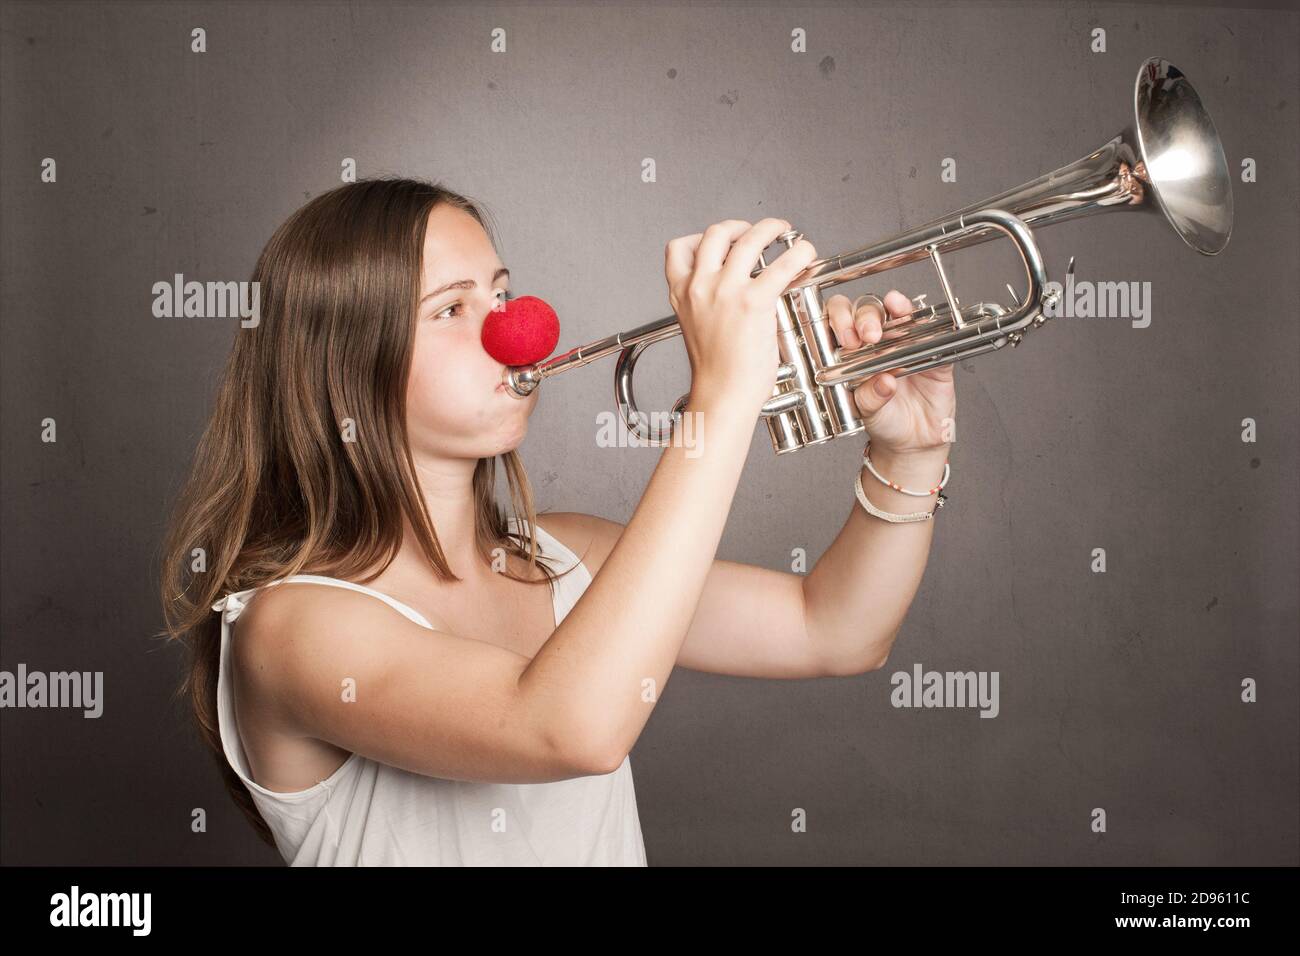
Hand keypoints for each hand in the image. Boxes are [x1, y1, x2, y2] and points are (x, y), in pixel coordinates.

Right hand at [665, 219, 817, 412]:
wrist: (723, 395)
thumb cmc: (717, 372)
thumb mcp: (698, 327)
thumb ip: (709, 302)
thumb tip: (738, 285)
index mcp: (682, 293)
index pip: (680, 248)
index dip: (703, 236)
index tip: (724, 239)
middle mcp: (700, 286)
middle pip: (717, 233)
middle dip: (741, 226)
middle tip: (760, 233)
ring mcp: (725, 291)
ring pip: (750, 238)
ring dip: (772, 228)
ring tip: (786, 233)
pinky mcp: (752, 302)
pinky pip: (783, 264)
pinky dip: (800, 253)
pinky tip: (805, 256)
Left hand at [824, 289, 955, 454]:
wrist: (912, 439)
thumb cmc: (883, 420)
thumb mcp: (866, 413)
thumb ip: (869, 398)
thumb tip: (883, 382)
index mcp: (852, 352)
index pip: (839, 322)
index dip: (840, 321)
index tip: (846, 337)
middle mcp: (877, 342)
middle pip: (868, 311)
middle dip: (866, 316)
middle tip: (868, 334)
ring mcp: (904, 342)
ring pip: (899, 312)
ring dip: (896, 306)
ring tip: (894, 308)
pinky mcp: (932, 350)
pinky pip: (932, 331)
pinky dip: (927, 321)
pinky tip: (920, 318)